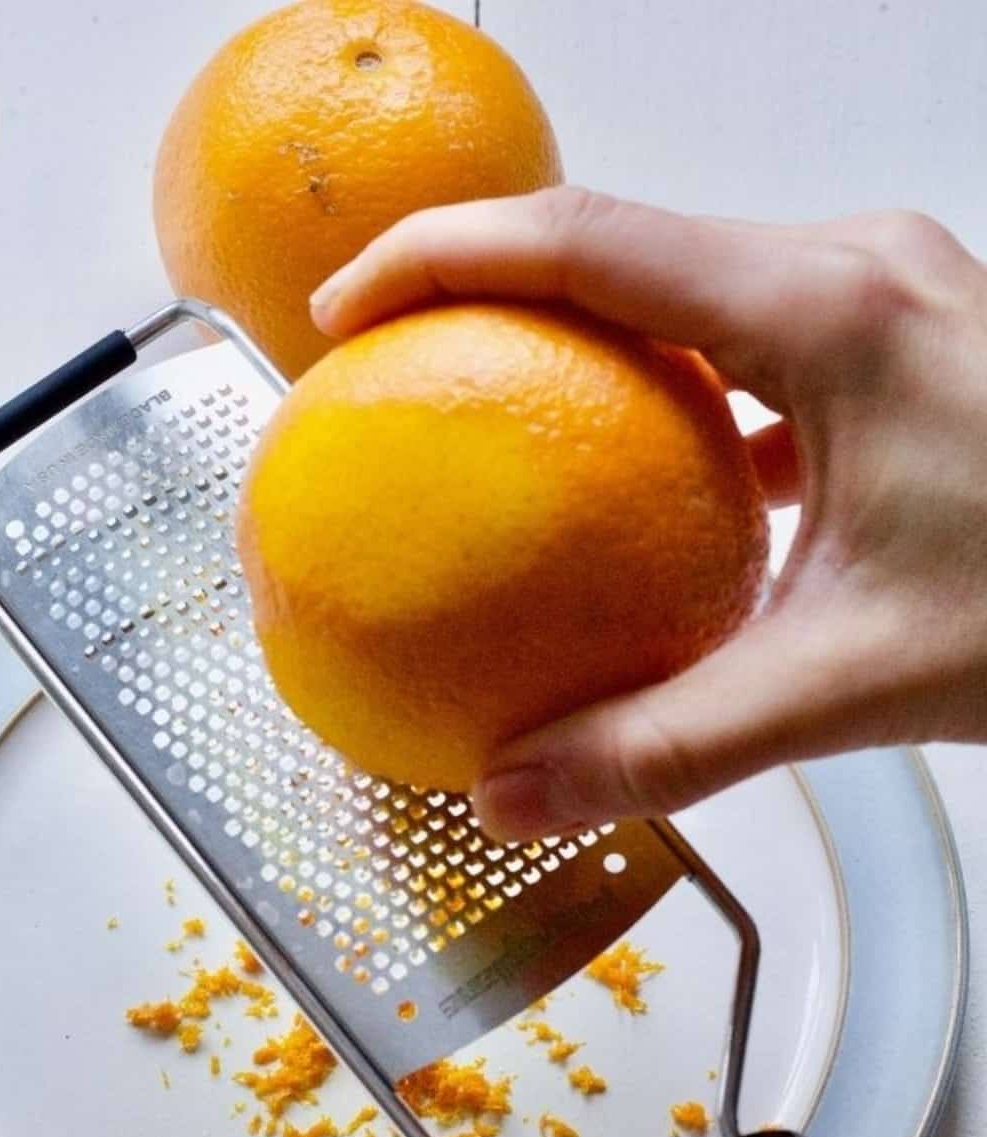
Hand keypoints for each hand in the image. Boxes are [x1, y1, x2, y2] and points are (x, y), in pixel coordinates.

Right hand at [311, 191, 986, 840]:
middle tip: (382, 363)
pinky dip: (656, 397)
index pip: (588, 242)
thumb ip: (667, 742)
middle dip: (485, 288)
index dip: (442, 259)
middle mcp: (856, 272)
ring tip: (474, 412)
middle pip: (620, 242)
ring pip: (681, 287)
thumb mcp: (847, 683)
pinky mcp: (895, 346)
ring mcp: (883, 299)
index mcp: (833, 310)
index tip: (343, 309)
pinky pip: (738, 344)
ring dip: (570, 339)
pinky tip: (622, 485)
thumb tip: (514, 792)